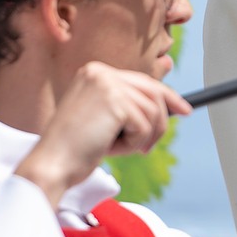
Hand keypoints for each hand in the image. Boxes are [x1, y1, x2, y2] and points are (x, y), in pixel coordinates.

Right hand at [16, 63, 190, 210]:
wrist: (51, 165)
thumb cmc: (74, 149)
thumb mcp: (103, 119)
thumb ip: (128, 107)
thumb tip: (169, 106)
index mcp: (94, 72)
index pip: (143, 81)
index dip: (167, 97)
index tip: (185, 110)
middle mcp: (100, 72)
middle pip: (154, 93)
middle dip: (160, 122)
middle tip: (148, 147)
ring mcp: (107, 84)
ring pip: (153, 111)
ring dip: (142, 137)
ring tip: (117, 148)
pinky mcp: (114, 101)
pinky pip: (145, 125)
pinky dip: (134, 143)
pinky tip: (110, 148)